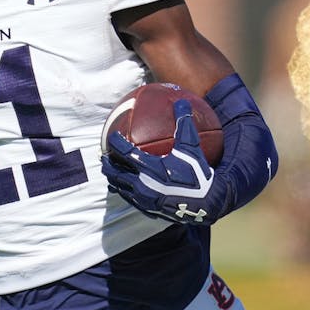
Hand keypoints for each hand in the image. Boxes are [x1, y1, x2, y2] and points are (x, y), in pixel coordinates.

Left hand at [102, 99, 226, 225]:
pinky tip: (126, 187)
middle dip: (107, 163)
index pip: (124, 152)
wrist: (206, 202)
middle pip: (115, 172)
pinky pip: (130, 198)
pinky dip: (124, 190)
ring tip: (110, 170)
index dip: (115, 142)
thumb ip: (184, 123)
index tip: (111, 136)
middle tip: (103, 155)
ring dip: (113, 178)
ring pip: (120, 187)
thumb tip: (181, 101)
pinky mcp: (148, 209)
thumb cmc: (198, 172)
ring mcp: (143, 198)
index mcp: (149, 167)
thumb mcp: (191, 146)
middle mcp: (142, 184)